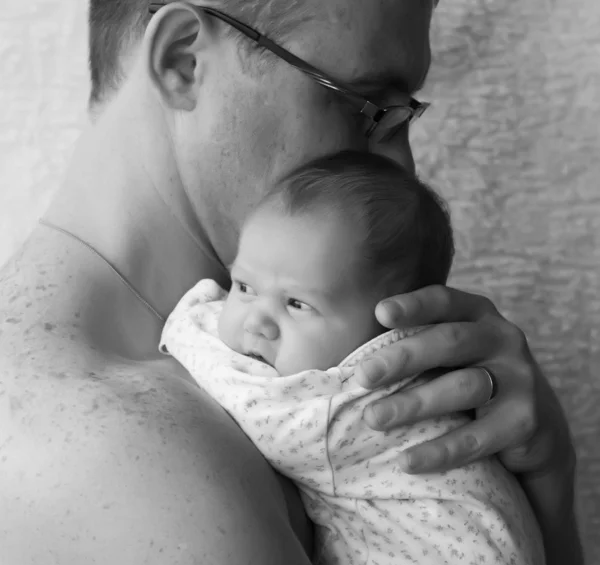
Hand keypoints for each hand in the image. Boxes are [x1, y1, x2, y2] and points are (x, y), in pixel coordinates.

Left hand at [357, 285, 575, 477]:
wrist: (534, 426)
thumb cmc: (471, 378)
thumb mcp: (452, 353)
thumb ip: (418, 342)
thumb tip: (351, 356)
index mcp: (479, 315)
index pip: (445, 301)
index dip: (414, 305)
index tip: (380, 313)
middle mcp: (503, 338)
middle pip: (451, 341)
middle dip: (403, 357)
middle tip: (363, 376)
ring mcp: (520, 378)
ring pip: (462, 387)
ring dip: (414, 404)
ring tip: (373, 419)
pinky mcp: (526, 420)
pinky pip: (477, 437)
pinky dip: (440, 450)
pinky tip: (406, 460)